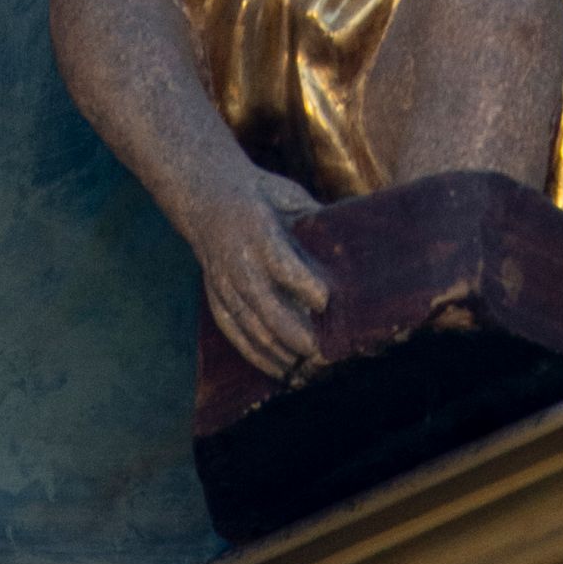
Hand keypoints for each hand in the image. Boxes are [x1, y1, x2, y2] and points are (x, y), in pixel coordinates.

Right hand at [190, 165, 329, 384]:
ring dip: (277, 349)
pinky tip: (278, 368)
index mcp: (258, 231)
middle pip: (265, 305)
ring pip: (250, 325)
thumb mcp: (288, 196)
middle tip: (318, 348)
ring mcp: (223, 284)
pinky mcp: (217, 298)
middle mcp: (238, 262)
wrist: (208, 196)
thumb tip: (354, 232)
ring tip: (304, 365)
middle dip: (292, 331)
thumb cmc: (261, 195)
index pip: (282, 265)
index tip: (326, 300)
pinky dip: (256, 354)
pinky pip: (235, 333)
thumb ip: (314, 220)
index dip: (304, 286)